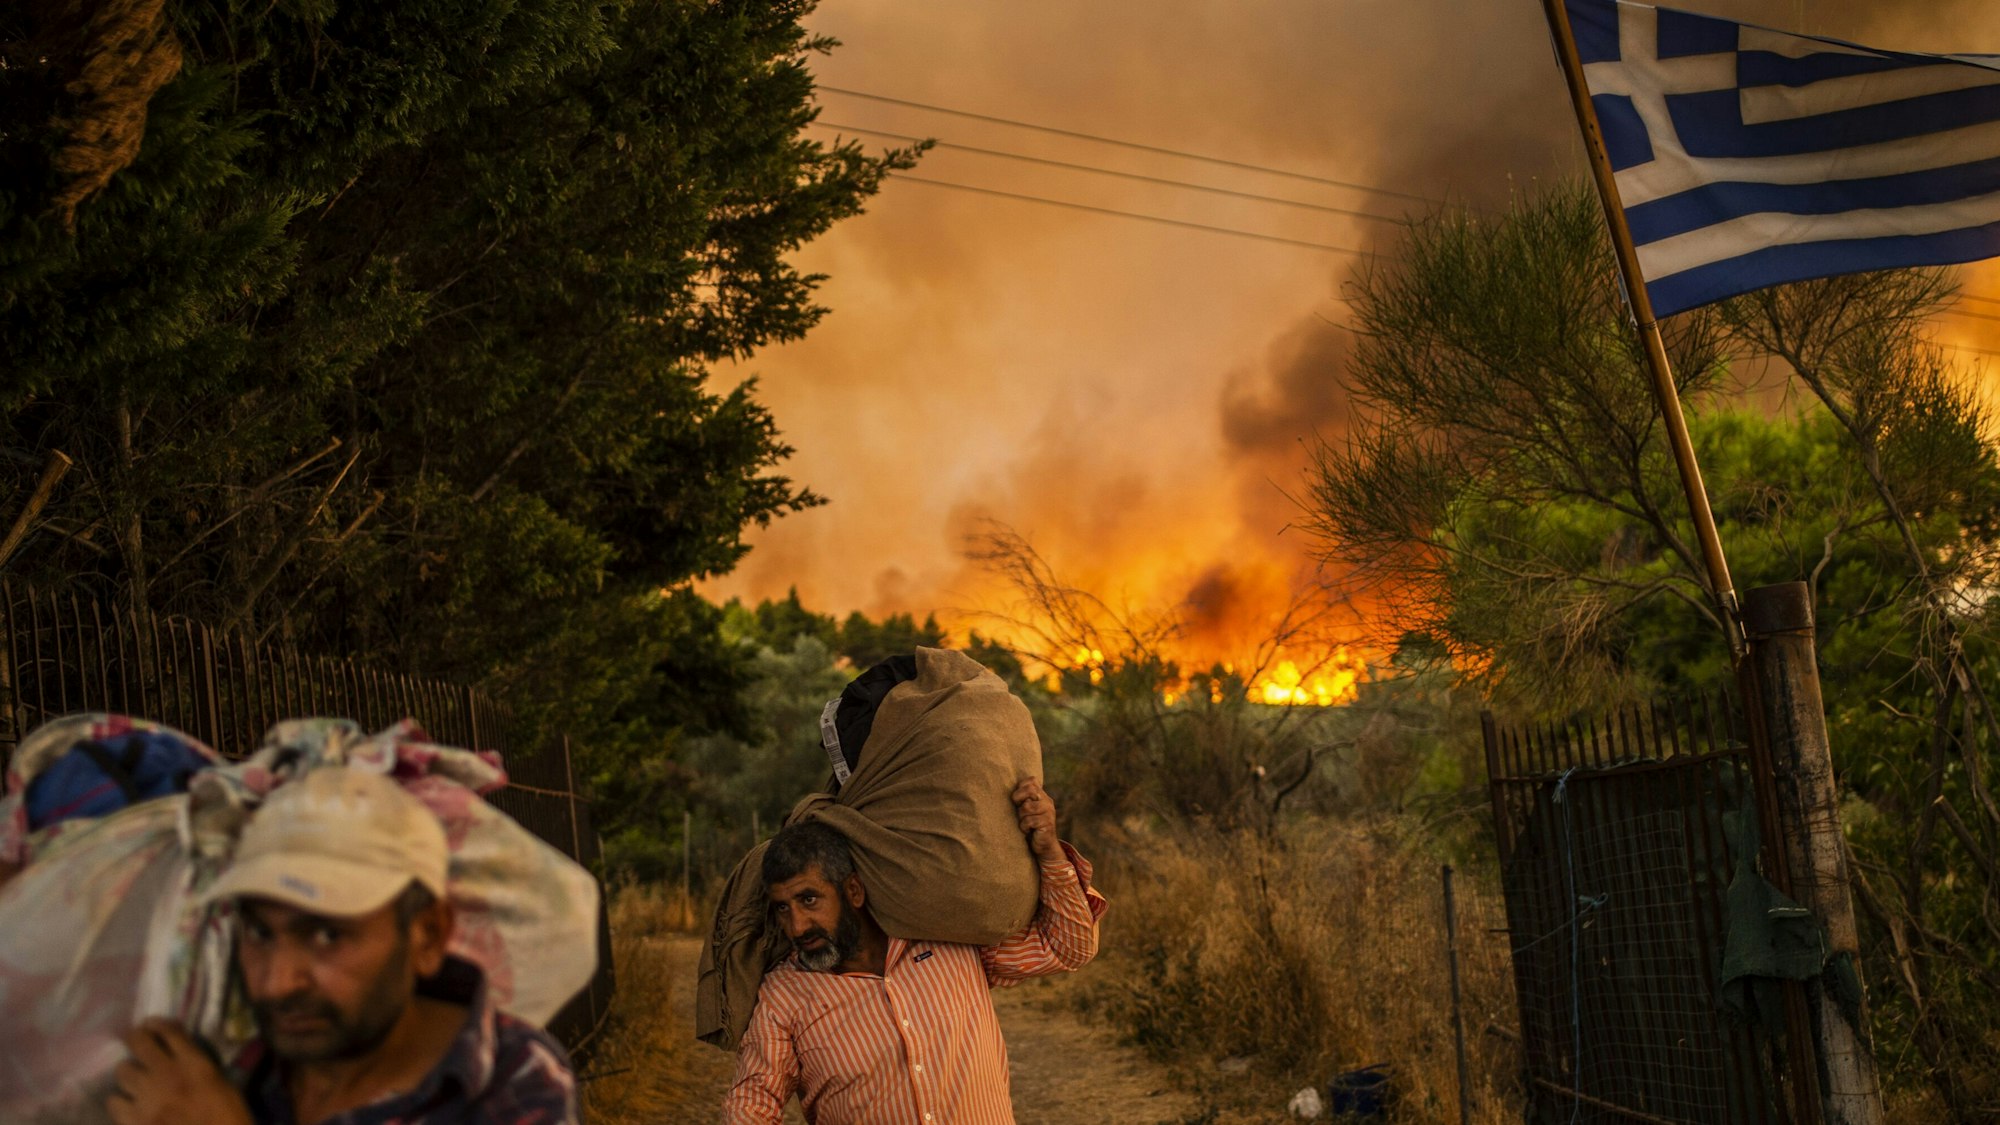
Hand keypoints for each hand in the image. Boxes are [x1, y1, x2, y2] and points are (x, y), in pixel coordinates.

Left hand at [106, 1019, 252, 1124]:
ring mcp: (147, 1097)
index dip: (157, 1024)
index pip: (169, 1031)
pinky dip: (120, 1101)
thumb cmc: (228, 1119)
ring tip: (134, 1077)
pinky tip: (128, 1104)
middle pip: (139, 1042)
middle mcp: (167, 1074)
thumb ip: (201, 1068)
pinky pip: (114, 1102)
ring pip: (123, 1070)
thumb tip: (184, 1058)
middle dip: (136, 1038)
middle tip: (136, 1041)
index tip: (153, 1025)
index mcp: (195, 1064)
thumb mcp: (224, 1086)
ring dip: (129, 1071)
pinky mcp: (135, 1120)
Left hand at [1012, 778, 1065, 863]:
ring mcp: (1049, 812)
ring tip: (1024, 823)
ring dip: (1021, 817)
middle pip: (1030, 789)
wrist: (1043, 846)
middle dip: (1018, 799)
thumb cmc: (1030, 827)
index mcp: (1042, 796)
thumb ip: (1022, 799)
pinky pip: (1029, 821)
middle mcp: (1047, 801)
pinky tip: (1028, 831)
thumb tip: (1002, 788)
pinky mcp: (1048, 823)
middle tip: (1019, 811)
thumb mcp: (1026, 810)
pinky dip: (1024, 827)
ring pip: (1027, 807)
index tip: (1017, 801)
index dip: (1020, 788)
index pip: (1031, 781)